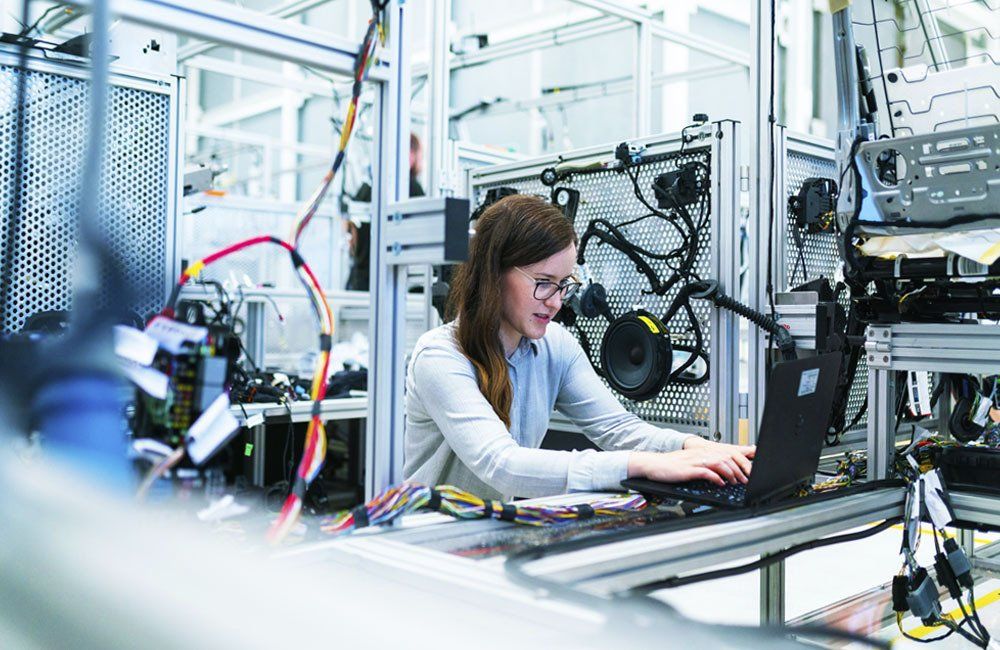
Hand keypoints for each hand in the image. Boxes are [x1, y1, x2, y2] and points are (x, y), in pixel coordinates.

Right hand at [628, 439, 755, 485]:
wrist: (654, 464)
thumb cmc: (670, 465)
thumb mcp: (690, 462)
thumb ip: (704, 465)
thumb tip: (719, 472)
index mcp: (702, 451)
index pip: (726, 453)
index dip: (738, 462)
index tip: (746, 471)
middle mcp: (700, 454)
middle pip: (726, 458)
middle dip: (738, 469)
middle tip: (744, 479)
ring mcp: (695, 461)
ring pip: (719, 463)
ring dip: (730, 473)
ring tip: (735, 482)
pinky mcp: (689, 469)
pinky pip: (707, 472)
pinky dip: (716, 478)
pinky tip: (720, 483)